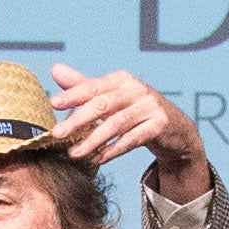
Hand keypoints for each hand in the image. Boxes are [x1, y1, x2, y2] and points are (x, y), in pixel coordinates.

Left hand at [46, 63, 207, 190]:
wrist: (175, 128)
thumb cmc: (136, 110)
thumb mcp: (111, 97)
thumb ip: (84, 86)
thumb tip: (55, 69)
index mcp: (121, 80)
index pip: (93, 86)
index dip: (73, 94)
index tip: (53, 104)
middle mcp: (136, 90)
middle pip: (102, 105)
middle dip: (78, 120)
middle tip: (57, 134)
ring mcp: (150, 107)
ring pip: (116, 124)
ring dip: (93, 140)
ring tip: (74, 153)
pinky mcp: (160, 125)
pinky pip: (133, 139)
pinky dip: (114, 149)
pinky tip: (99, 158)